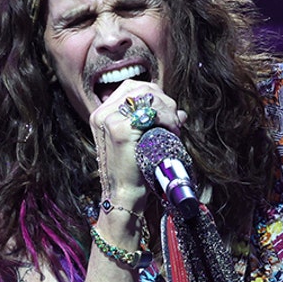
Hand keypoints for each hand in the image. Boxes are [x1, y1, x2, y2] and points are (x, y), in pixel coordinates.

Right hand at [87, 79, 187, 209]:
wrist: (125, 195)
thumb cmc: (135, 169)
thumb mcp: (142, 139)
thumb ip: (156, 121)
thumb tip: (181, 113)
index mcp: (103, 113)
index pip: (132, 87)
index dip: (155, 95)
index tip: (167, 113)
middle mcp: (102, 113)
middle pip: (141, 88)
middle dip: (164, 102)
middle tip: (175, 122)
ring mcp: (109, 119)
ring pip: (148, 98)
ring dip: (168, 111)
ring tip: (174, 128)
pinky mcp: (119, 129)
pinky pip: (150, 113)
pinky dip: (166, 119)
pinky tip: (171, 131)